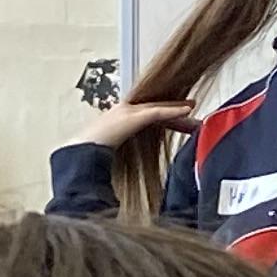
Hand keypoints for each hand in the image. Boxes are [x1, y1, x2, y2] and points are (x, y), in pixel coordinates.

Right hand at [75, 95, 192, 153]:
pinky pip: (158, 112)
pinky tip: (187, 110)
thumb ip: (125, 154)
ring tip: (194, 110)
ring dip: (178, 110)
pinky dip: (174, 110)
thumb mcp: (114, 153)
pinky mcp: (133, 115)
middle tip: (192, 113)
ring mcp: (129, 110)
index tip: (181, 122)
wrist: (82, 151)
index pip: (148, 114)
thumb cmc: (93, 154)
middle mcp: (126, 110)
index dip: (166, 117)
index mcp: (121, 118)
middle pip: (156, 108)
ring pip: (159, 108)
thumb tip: (136, 168)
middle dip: (175, 112)